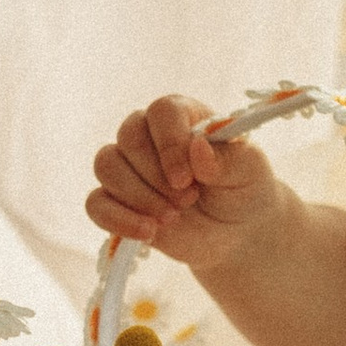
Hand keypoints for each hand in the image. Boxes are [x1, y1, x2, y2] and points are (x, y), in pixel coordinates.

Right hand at [85, 96, 282, 266]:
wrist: (235, 231)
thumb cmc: (243, 190)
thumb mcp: (251, 172)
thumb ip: (231, 158)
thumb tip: (197, 148)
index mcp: (183, 116)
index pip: (162, 112)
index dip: (170, 144)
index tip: (187, 178)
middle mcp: (149, 134)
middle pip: (129, 138)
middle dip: (157, 176)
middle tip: (188, 199)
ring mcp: (129, 167)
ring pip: (106, 166)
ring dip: (139, 197)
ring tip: (173, 216)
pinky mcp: (116, 200)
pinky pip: (95, 203)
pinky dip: (117, 219)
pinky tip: (148, 232)